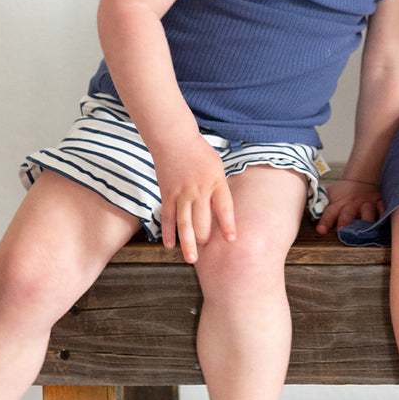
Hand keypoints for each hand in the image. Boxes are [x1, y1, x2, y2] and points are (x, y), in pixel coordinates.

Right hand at [155, 137, 235, 263]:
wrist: (174, 140)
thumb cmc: (200, 154)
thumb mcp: (217, 169)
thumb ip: (219, 190)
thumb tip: (220, 212)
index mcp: (216, 182)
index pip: (224, 208)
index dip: (228, 225)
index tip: (232, 240)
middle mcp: (199, 190)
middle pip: (202, 220)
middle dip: (205, 238)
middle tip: (207, 252)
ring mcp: (181, 194)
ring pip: (184, 223)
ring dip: (188, 243)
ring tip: (191, 259)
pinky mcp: (167, 194)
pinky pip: (168, 217)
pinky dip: (168, 232)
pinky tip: (170, 245)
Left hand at [315, 178, 383, 234]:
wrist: (361, 180)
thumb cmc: (342, 193)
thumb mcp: (330, 196)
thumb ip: (321, 207)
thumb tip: (311, 219)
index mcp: (338, 204)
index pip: (329, 212)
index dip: (325, 221)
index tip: (321, 230)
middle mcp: (352, 204)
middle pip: (347, 214)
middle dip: (345, 222)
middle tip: (342, 231)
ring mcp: (366, 203)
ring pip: (367, 212)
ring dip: (365, 222)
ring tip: (365, 231)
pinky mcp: (378, 201)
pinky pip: (382, 208)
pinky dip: (383, 215)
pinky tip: (383, 221)